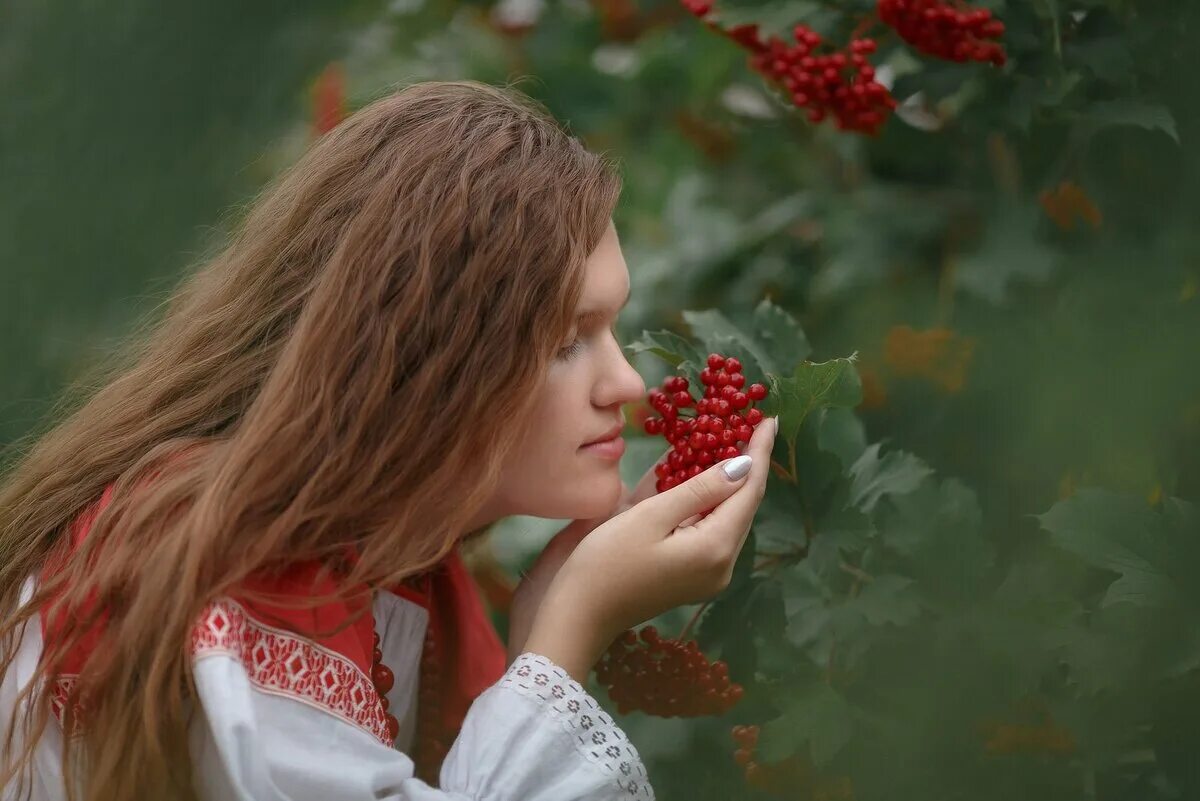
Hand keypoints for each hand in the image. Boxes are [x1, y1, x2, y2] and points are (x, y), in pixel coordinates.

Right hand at [523, 417, 776, 680]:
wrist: (576, 617)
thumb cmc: (605, 563)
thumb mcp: (650, 517)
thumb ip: (699, 488)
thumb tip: (742, 465)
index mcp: (715, 548)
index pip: (749, 490)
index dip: (758, 452)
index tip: (769, 418)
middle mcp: (721, 564)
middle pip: (742, 505)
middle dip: (746, 464)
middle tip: (747, 423)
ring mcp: (708, 574)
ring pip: (727, 517)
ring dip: (727, 482)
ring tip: (728, 441)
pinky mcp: (691, 576)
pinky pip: (709, 530)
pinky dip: (708, 502)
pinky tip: (701, 477)